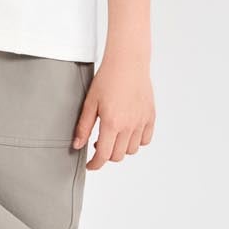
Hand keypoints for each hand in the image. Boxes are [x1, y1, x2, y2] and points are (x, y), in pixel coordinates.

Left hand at [72, 54, 154, 169]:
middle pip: (118, 156)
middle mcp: (129, 126)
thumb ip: (84, 126)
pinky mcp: (150, 116)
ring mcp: (142, 122)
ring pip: (132, 150)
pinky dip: (137, 141)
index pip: (104, 156)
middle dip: (106, 155)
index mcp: (112, 123)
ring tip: (113, 136)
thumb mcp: (90, 103)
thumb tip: (77, 145)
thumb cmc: (107, 79)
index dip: (95, 164)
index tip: (91, 165)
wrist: (128, 63)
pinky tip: (128, 132)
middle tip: (99, 144)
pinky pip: (146, 139)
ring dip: (121, 148)